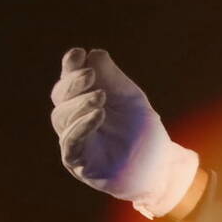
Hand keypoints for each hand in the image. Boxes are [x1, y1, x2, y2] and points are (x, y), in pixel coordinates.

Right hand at [50, 48, 199, 217]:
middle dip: (74, 83)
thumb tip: (95, 54)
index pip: (69, 81)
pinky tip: (98, 114)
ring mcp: (73, 141)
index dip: (71, 67)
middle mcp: (73, 120)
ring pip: (63, 117)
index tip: (79, 53)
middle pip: (60, 97)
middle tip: (91, 74)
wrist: (160, 167)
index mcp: (84, 102)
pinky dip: (82, 125)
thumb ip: (114, 79)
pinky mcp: (78, 162)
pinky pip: (71, 141)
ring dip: (80, 103)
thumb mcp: (132, 100)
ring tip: (101, 96)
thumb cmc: (143, 133)